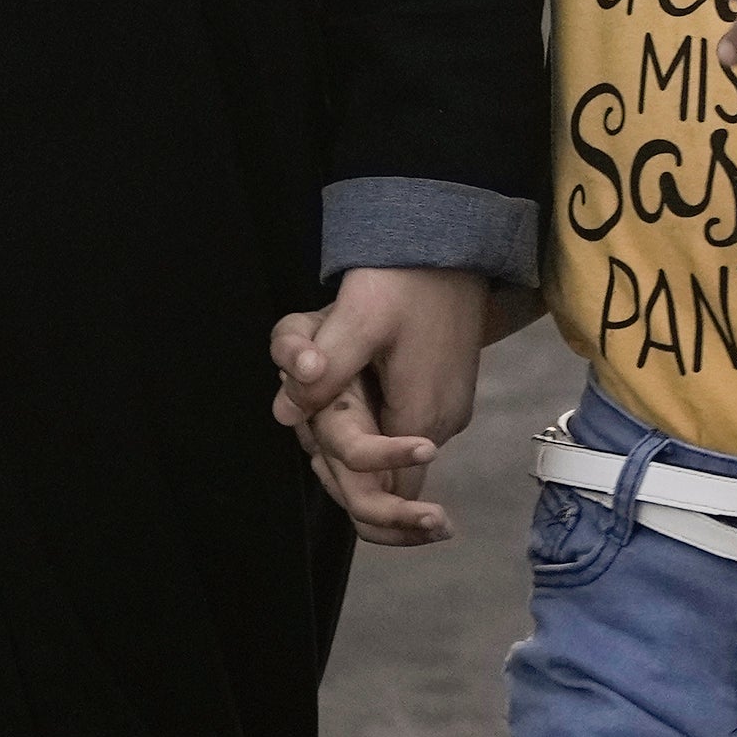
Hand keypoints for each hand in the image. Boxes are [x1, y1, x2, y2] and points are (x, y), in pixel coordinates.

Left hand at [268, 265, 496, 548]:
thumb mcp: (355, 320)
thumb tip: (284, 412)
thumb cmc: (403, 279)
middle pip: (392, 478)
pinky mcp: (449, 387)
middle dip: (347, 463)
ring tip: (323, 406)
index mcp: (421, 417)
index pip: (389, 497)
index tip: (317, 464)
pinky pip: (408, 422)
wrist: (452, 240)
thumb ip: (320, 368)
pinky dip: (378, 419)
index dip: (352, 496)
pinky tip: (350, 390)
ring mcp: (451, 405)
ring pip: (398, 450)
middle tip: (309, 435)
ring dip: (361, 438)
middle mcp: (443, 422)